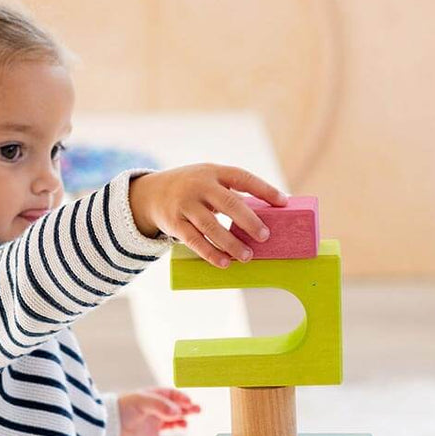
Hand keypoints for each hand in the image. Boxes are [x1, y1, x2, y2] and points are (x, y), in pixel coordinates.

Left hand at [117, 387, 201, 435]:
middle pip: (177, 409)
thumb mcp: (141, 401)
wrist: (107, 430)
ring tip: (182, 425)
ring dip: (182, 424)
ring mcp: (153, 428)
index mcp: (151, 399)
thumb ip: (160, 405)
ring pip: (175, 425)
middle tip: (197, 410)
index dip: (181, 397)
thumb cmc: (121, 410)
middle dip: (188, 409)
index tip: (189, 402)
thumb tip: (178, 412)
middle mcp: (154, 413)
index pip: (171, 395)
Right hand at [128, 164, 288, 267]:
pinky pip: (194, 240)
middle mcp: (199, 186)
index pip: (242, 177)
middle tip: (265, 236)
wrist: (151, 193)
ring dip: (231, 243)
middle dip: (249, 221)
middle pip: (228, 203)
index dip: (264, 189)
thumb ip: (231, 192)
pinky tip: (224, 262)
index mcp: (213, 172)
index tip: (283, 202)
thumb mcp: (209, 180)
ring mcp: (185, 205)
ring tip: (247, 256)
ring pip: (211, 226)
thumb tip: (268, 212)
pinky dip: (210, 252)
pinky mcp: (174, 223)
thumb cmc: (191, 189)